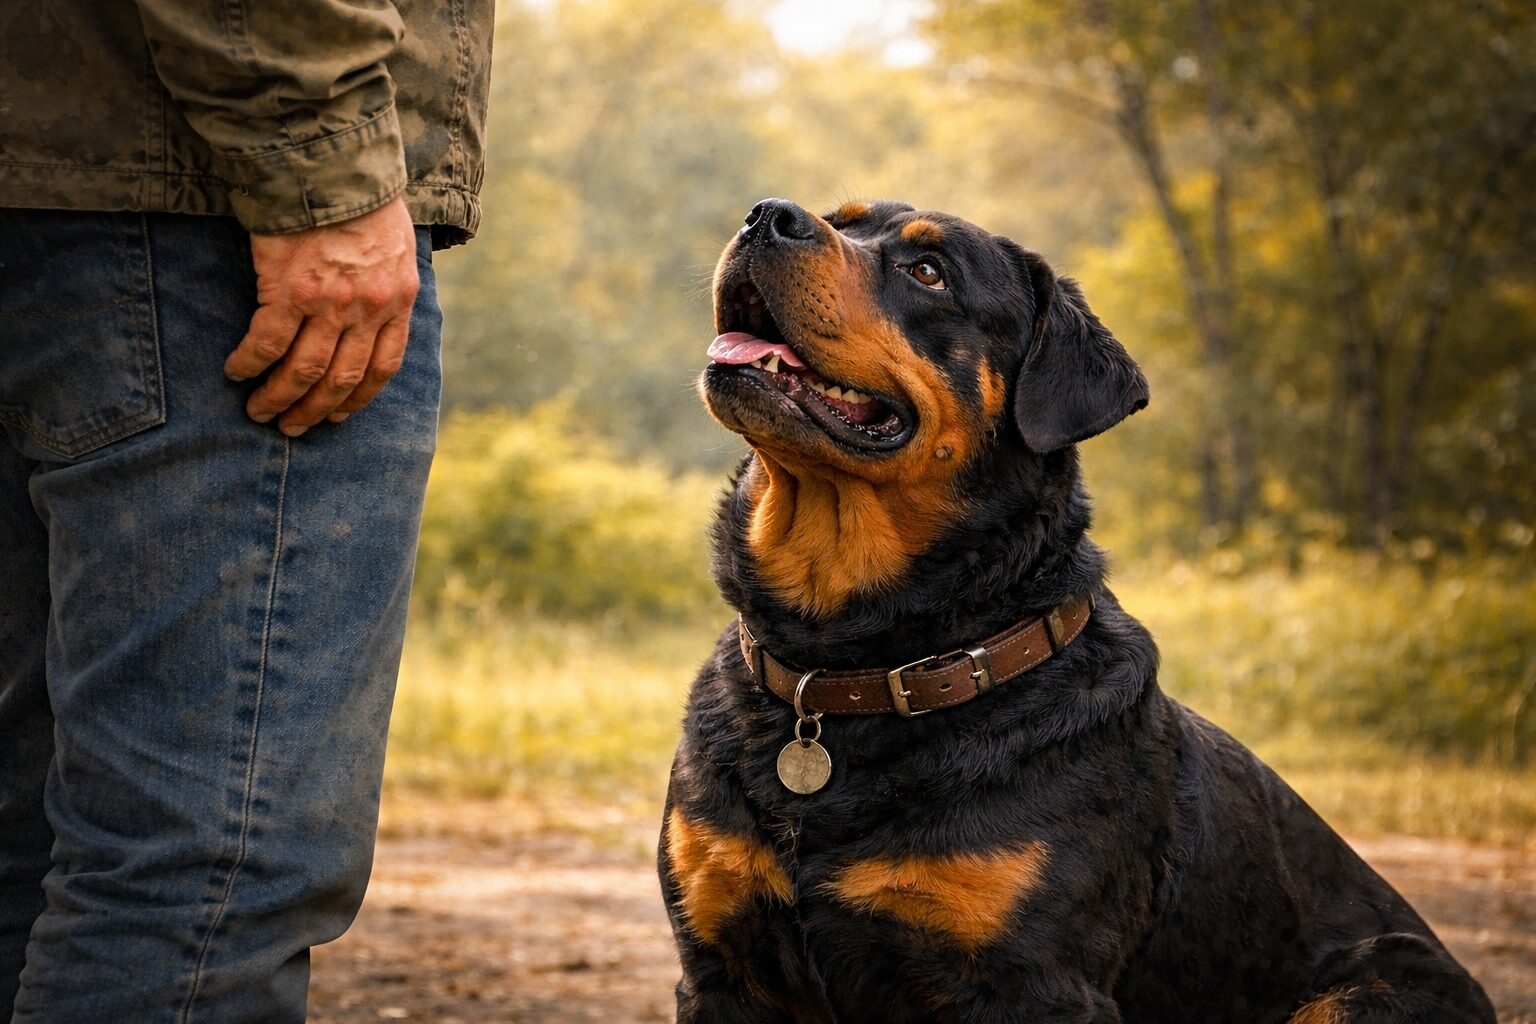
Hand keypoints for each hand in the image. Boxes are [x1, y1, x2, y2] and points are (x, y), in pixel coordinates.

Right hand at [226, 196, 418, 435]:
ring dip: (279, 397)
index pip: (384, 367)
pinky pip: (267, 343)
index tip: (339, 415)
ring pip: (304, 371)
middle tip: (293, 427)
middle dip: (316, 410)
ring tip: (260, 411)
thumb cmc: (359, 194)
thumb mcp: (397, 242)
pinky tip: (236, 371)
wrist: (328, 162)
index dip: (359, 398)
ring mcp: (329, 303)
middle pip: (342, 379)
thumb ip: (388, 280)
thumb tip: (378, 307)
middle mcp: (368, 309)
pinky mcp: (289, 290)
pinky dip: (250, 363)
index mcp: (398, 299)